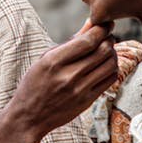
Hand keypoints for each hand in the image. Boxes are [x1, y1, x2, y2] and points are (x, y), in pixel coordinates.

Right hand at [9, 22, 116, 137]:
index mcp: (54, 61)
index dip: (102, 29)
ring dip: (113, 54)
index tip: (105, 24)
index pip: (88, 40)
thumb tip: (91, 25)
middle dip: (109, 39)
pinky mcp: (87, 101)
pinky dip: (111, 68)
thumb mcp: (45, 59)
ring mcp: (80, 90)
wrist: (28, 117)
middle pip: (103, 51)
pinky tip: (104, 66)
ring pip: (110, 64)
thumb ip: (69, 43)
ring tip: (106, 51)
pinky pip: (110, 79)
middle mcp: (68, 76)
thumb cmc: (34, 84)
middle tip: (106, 37)